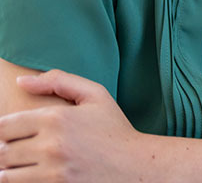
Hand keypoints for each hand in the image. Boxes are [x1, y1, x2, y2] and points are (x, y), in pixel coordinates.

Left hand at [0, 70, 145, 181]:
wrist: (136, 164)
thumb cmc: (114, 128)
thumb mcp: (95, 95)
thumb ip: (58, 81)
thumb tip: (20, 81)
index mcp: (56, 117)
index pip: (4, 125)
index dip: (5, 130)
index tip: (13, 134)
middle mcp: (51, 144)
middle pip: (2, 151)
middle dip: (6, 150)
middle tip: (17, 149)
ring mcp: (52, 171)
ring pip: (6, 173)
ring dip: (9, 169)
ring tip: (23, 164)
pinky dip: (20, 181)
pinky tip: (31, 175)